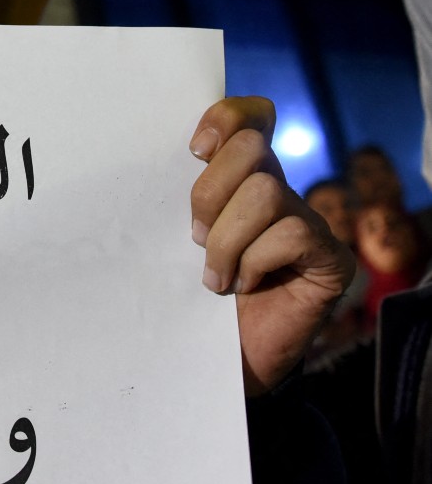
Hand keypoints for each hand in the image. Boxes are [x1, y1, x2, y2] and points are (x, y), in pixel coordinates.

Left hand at [189, 98, 355, 395]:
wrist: (213, 364)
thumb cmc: (186, 302)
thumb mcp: (171, 244)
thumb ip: (175, 203)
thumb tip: (151, 162)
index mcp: (240, 182)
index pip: (248, 119)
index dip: (226, 118)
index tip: (194, 150)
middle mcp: (280, 194)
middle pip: (250, 149)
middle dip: (209, 193)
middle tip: (194, 239)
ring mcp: (311, 225)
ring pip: (265, 193)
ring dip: (227, 239)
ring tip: (215, 276)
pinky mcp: (331, 260)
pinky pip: (294, 232)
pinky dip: (257, 260)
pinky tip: (246, 286)